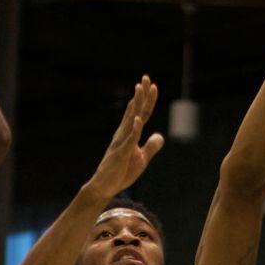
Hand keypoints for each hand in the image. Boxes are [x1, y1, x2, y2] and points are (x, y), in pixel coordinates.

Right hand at [86, 77, 164, 201]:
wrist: (104, 187)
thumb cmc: (121, 173)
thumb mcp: (141, 159)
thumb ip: (150, 147)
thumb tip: (160, 135)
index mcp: (129, 134)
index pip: (141, 114)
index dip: (147, 100)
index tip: (152, 85)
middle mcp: (123, 134)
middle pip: (135, 111)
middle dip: (141, 95)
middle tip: (146, 77)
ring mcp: (121, 143)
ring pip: (131, 120)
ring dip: (136, 104)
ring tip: (140, 89)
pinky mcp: (120, 154)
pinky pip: (129, 140)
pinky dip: (134, 129)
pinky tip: (138, 119)